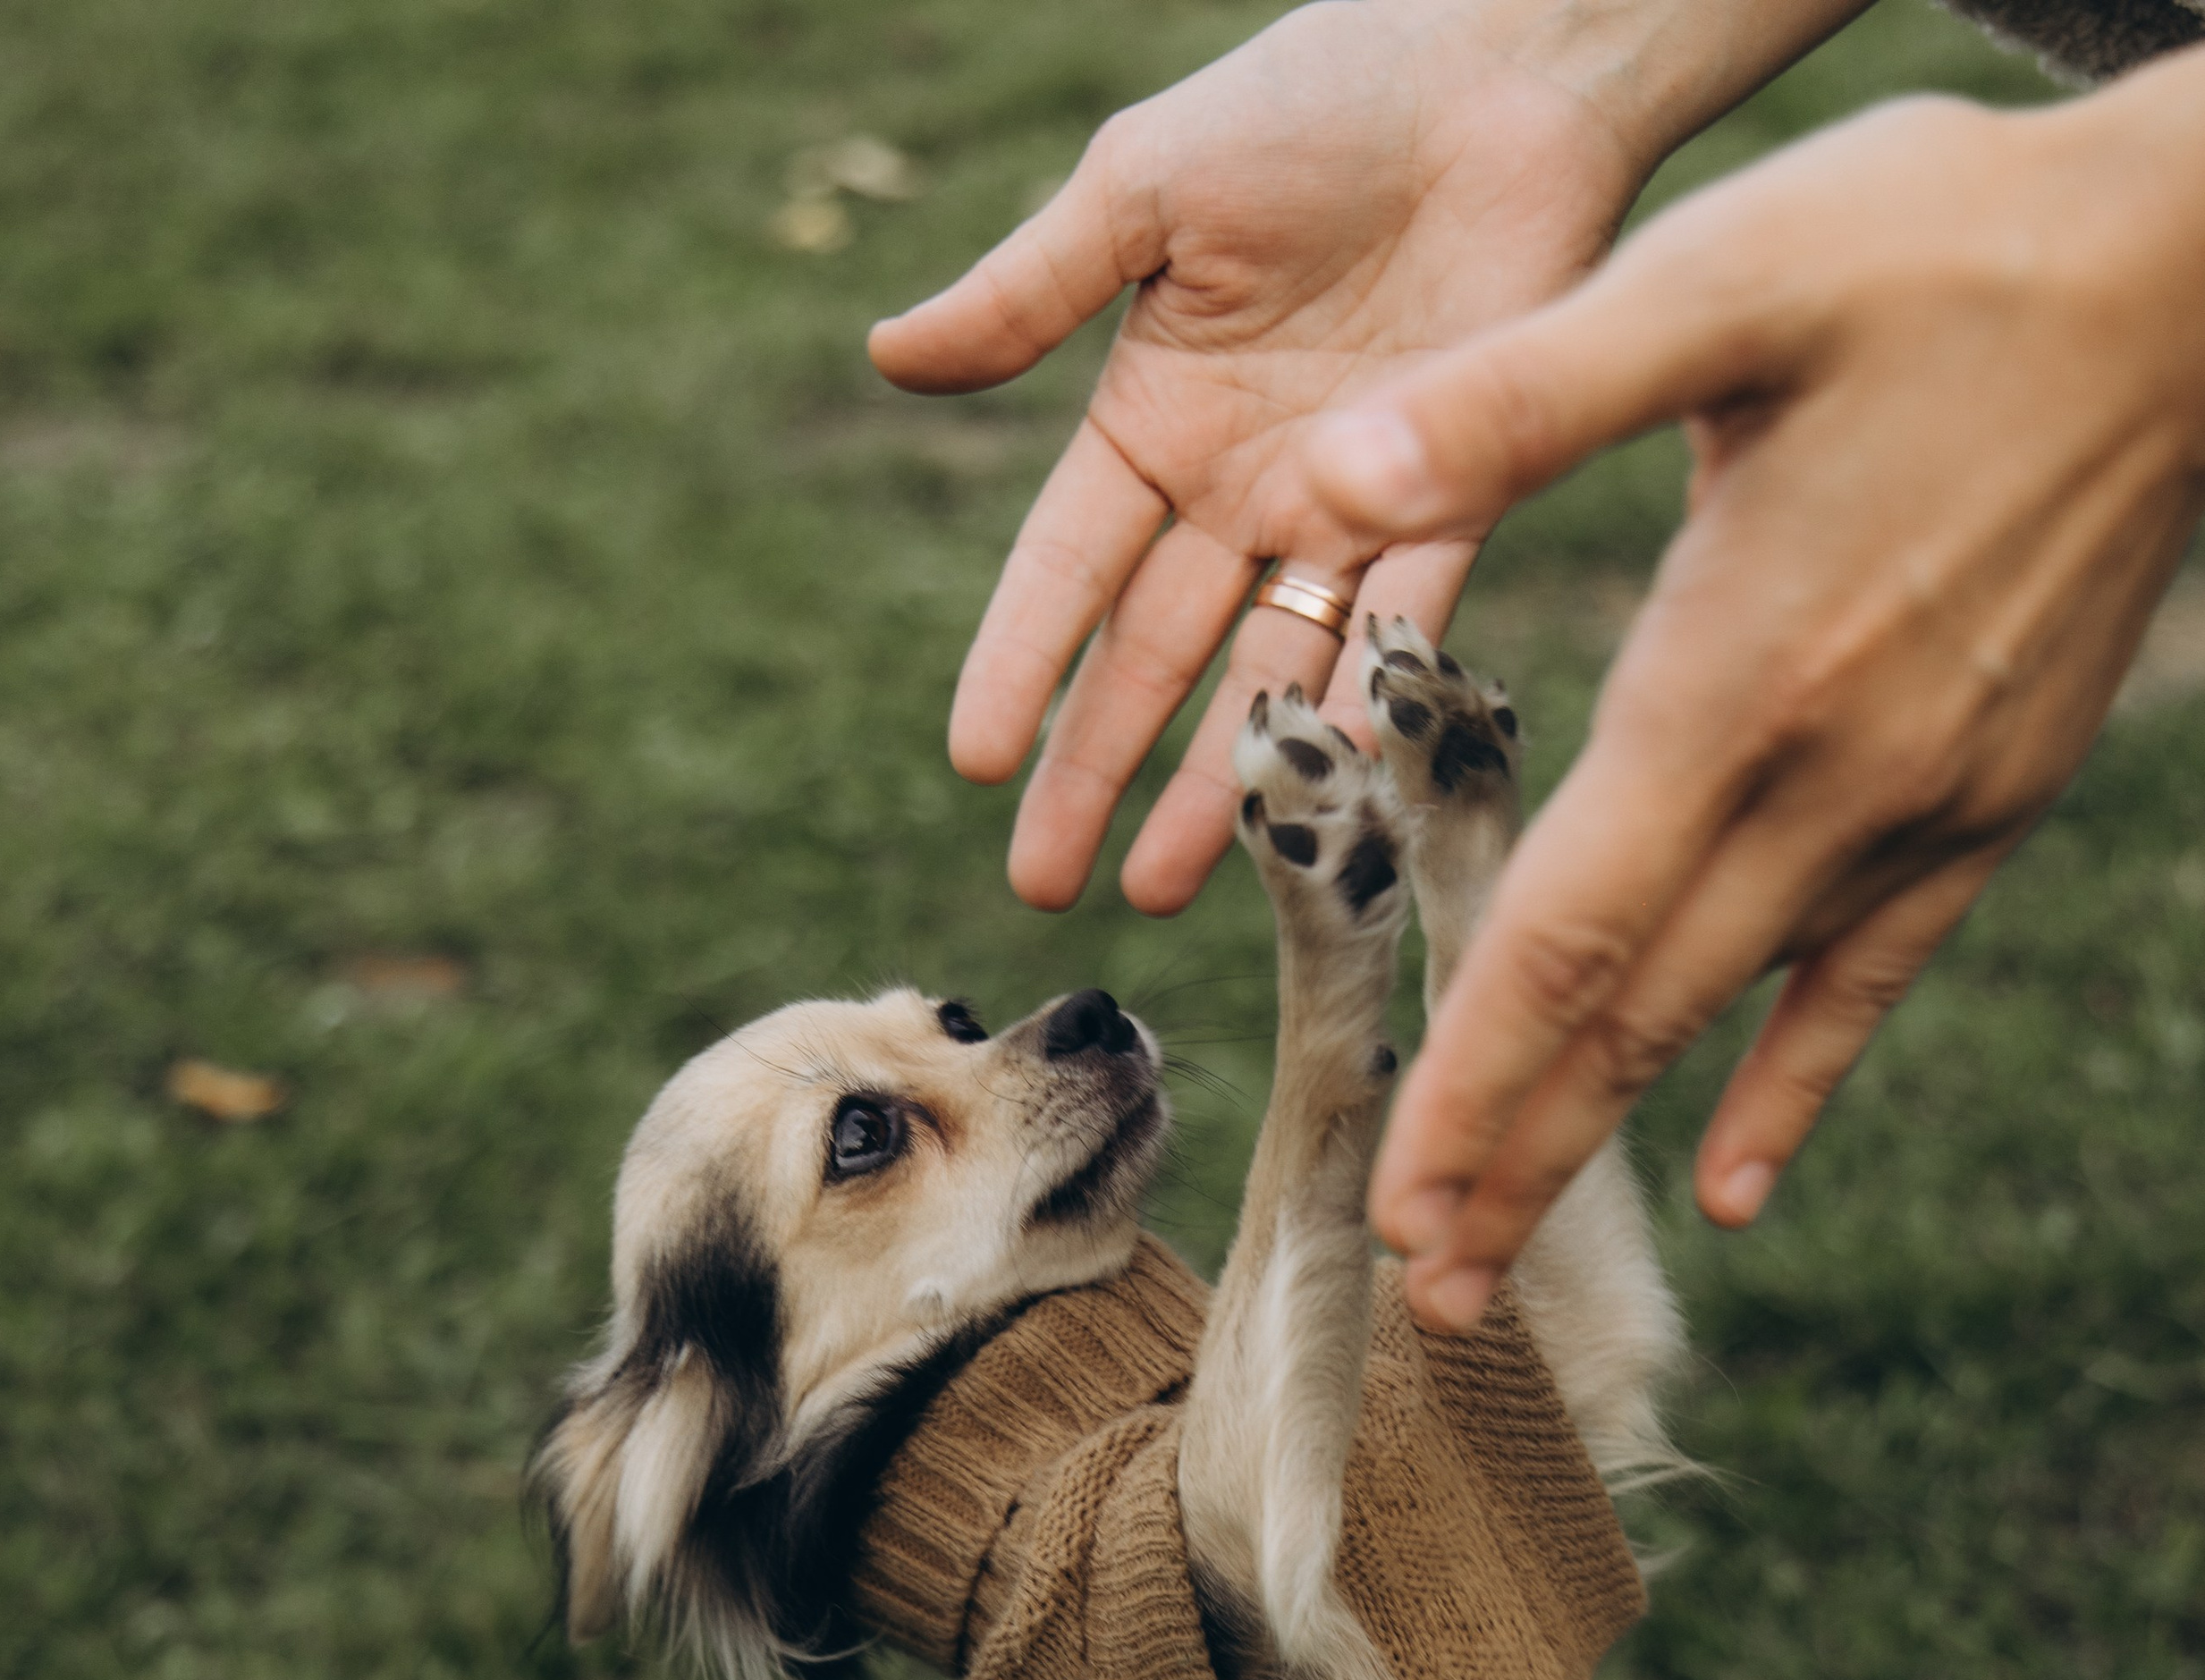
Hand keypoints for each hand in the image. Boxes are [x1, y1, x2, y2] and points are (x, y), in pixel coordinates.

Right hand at [870, 0, 1822, 914]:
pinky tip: (1322, 792)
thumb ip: (1030, 289)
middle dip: (1095, 773)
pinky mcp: (1454, 499)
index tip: (973, 761)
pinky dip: (1363, 710)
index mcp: (1155, 419)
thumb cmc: (1314, 97)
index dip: (1021, 664)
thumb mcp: (1143, 190)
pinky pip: (1399, 630)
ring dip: (1214, 786)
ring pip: (1265, 675)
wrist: (1498, 64)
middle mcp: (1241, 488)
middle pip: (1152, 659)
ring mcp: (1348, 507)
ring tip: (1158, 890)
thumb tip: (887, 355)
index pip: (1066, 570)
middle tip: (1043, 885)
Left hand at [1304, 64, 2204, 1324]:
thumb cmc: (1937, 247)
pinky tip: (1740, 1187)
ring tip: (1510, 1252)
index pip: (1572, 932)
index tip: (1402, 1204)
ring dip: (1614, 1136)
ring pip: (1729, 1013)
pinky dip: (1795, 1085)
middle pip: (1638, 1012)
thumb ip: (1516, 396)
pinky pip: (1870, 978)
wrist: (2182, 270)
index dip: (1479, 1079)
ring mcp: (1919, 804)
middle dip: (1521, 1159)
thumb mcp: (1717, 278)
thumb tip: (1322, 482)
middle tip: (1429, 1295)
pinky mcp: (1986, 798)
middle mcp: (1828, 779)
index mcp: (1734, 680)